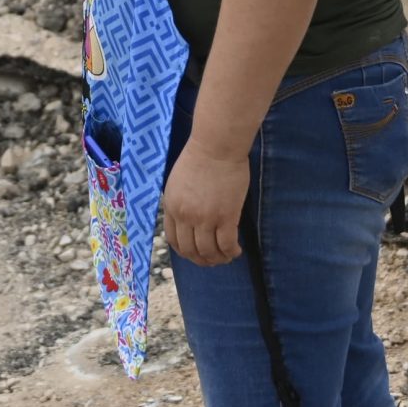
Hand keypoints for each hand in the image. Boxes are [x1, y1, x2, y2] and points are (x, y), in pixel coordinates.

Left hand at [162, 143, 248, 265]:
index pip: (174, 240)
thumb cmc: (200, 157)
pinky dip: (231, 252)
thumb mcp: (178, 182)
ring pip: (209, 251)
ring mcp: (205, 218)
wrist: (217, 146)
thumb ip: (180, 203)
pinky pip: (226, 244)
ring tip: (227, 256)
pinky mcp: (226, 217)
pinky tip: (236, 250)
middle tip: (213, 260)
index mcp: (171, 206)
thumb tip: (187, 221)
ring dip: (218, 259)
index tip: (196, 254)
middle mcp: (185, 216)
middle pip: (190, 251)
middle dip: (202, 260)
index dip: (185, 252)